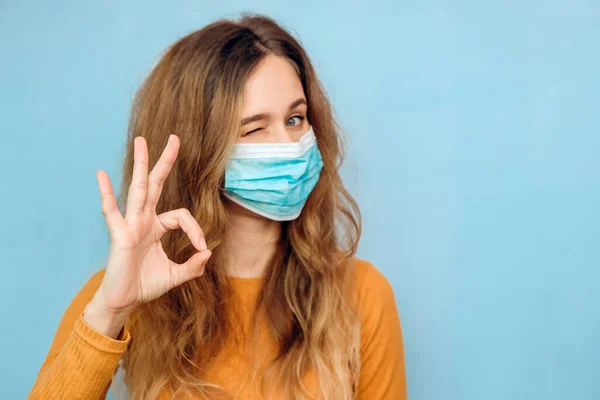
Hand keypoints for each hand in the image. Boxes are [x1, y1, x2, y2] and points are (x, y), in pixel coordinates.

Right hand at [91, 134, 210, 315]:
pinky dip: (106, 193)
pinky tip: (101, 174)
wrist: (124, 301)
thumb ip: (193, 266)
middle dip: (165, 161)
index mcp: (157, 226)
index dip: (195, 229)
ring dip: (140, 164)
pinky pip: (112, 211)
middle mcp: (144, 220)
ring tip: (142, 140)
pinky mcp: (119, 234)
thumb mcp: (176, 275)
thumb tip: (208, 254)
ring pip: (138, 189)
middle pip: (156, 184)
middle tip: (174, 138)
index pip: (181, 215)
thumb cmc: (146, 285)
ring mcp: (131, 224)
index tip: (202, 248)